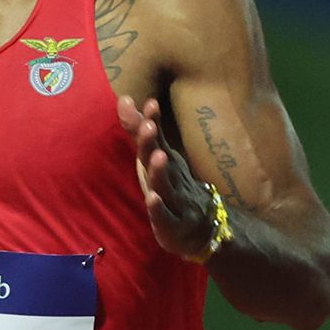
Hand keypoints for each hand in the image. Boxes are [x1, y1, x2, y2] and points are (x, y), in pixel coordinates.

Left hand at [122, 96, 219, 260]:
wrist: (207, 230)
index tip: (151, 103)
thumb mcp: (158, 160)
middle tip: (149, 125)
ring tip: (158, 156)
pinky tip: (153, 199)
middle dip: (154, 143)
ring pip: (166, 186)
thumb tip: (123, 99)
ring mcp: (176, 203)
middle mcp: (173, 179)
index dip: (153, 123)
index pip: (159, 140)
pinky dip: (159, 209)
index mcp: (168, 163)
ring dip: (160, 172)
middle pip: (162, 160)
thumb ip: (140, 132)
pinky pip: (165, 217)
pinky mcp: (173, 227)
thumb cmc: (176, 189)